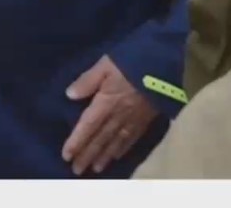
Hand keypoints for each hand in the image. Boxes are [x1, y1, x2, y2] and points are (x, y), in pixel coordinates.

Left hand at [62, 55, 156, 174]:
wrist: (164, 63)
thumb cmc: (131, 61)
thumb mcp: (104, 65)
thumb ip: (87, 81)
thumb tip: (69, 95)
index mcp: (106, 102)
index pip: (88, 126)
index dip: (77, 141)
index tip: (66, 155)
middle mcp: (119, 115)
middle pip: (101, 138)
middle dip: (88, 155)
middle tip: (77, 170)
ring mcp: (134, 119)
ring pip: (116, 142)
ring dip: (104, 156)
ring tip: (94, 169)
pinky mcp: (147, 119)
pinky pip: (132, 138)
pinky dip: (123, 149)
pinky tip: (117, 156)